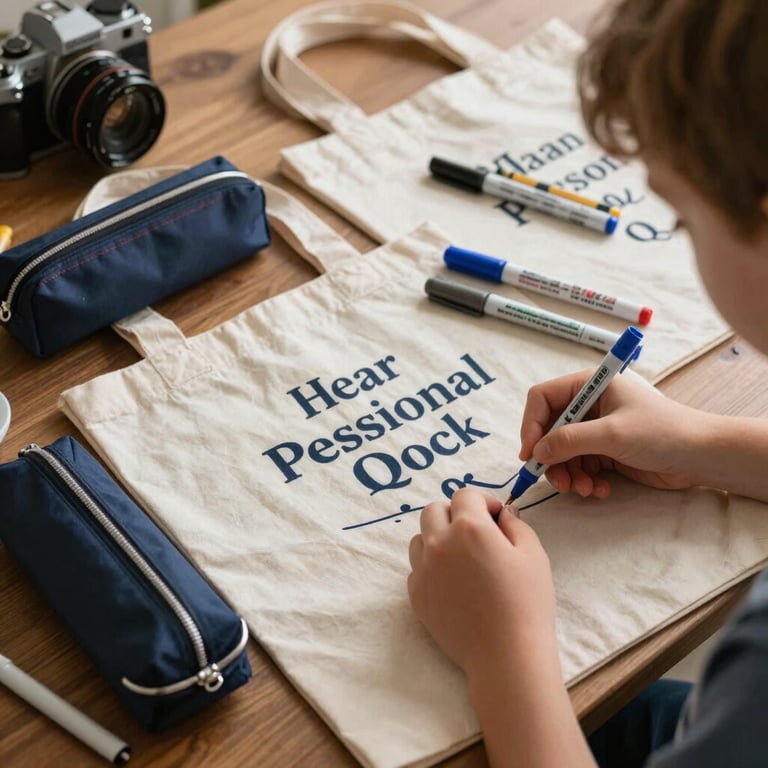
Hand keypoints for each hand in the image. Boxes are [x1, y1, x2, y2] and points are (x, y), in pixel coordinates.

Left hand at [407, 487, 555, 682]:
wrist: (506, 656)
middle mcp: (439, 543)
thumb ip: (515, 524)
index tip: (497, 519)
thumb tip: (503, 513)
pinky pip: (416, 568)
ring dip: (438, 538)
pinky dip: (432, 567)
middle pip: (434, 510)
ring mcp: (422, 569)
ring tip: (462, 559)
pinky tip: (454, 585)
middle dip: (455, 514)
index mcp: (468, 528)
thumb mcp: (533, 555)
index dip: (483, 502)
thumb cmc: (527, 603)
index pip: (465, 495)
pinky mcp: (415, 594)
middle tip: (477, 534)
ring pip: (420, 537)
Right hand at [520, 372, 704, 497]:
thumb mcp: (611, 434)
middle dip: (552, 458)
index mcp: (589, 385)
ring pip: (563, 452)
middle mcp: (589, 405)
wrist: (703, 457)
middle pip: (550, 430)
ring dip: (568, 474)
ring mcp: (598, 429)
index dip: (532, 424)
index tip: (530, 454)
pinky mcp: (606, 452)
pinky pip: (581, 466)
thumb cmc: (660, 432)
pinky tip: (600, 490)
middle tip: (558, 482)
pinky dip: (584, 480)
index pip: (543, 398)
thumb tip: (536, 452)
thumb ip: (569, 441)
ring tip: (583, 490)